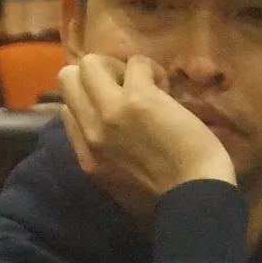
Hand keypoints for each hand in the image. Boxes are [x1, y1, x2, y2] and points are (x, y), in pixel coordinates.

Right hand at [55, 54, 235, 216]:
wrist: (194, 199)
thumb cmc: (167, 198)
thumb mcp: (119, 185)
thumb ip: (105, 157)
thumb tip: (112, 132)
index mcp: (86, 157)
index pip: (68, 110)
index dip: (93, 101)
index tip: (119, 110)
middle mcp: (90, 132)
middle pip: (67, 78)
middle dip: (96, 76)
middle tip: (126, 90)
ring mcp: (110, 113)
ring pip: (91, 63)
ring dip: (123, 69)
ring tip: (148, 88)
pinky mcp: (137, 98)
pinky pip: (136, 63)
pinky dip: (152, 70)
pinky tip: (167, 90)